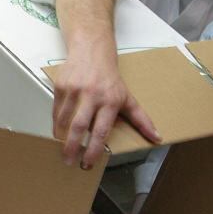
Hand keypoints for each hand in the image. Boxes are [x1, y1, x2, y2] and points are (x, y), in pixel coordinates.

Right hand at [52, 52, 159, 169]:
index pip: (101, 131)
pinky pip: (55, 110)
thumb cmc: (109, 78)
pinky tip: (58, 133)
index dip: (94, 149)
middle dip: (72, 147)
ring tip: (62, 151)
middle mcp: (91, 95)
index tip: (88, 163)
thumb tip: (157, 138)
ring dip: (61, 138)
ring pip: (64, 120)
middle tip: (70, 162)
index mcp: (109, 101)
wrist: (92, 51)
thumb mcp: (127, 98)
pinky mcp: (61, 86)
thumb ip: (141, 120)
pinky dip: (55, 124)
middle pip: (79, 127)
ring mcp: (74, 90)